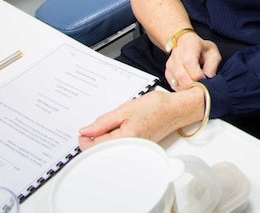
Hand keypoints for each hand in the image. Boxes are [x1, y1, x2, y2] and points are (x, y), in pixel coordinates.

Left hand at [78, 87, 203, 149]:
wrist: (176, 109)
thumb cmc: (155, 107)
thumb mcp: (125, 109)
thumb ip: (102, 122)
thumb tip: (86, 131)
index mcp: (125, 138)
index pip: (95, 147)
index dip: (85, 139)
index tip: (84, 131)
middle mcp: (130, 149)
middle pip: (102, 152)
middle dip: (95, 140)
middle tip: (96, 127)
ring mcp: (135, 151)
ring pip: (110, 150)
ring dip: (105, 139)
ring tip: (112, 126)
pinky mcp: (138, 149)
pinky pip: (120, 148)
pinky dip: (115, 139)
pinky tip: (120, 129)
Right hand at [165, 33, 220, 90]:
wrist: (187, 44)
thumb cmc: (202, 49)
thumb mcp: (213, 53)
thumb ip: (212, 66)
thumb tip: (209, 79)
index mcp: (190, 45)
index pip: (189, 62)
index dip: (197, 75)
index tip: (206, 79)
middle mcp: (176, 54)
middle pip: (181, 75)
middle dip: (193, 85)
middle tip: (203, 88)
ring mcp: (170, 65)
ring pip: (176, 83)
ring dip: (188, 89)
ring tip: (198, 89)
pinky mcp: (168, 74)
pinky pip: (174, 86)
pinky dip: (183, 91)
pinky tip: (191, 88)